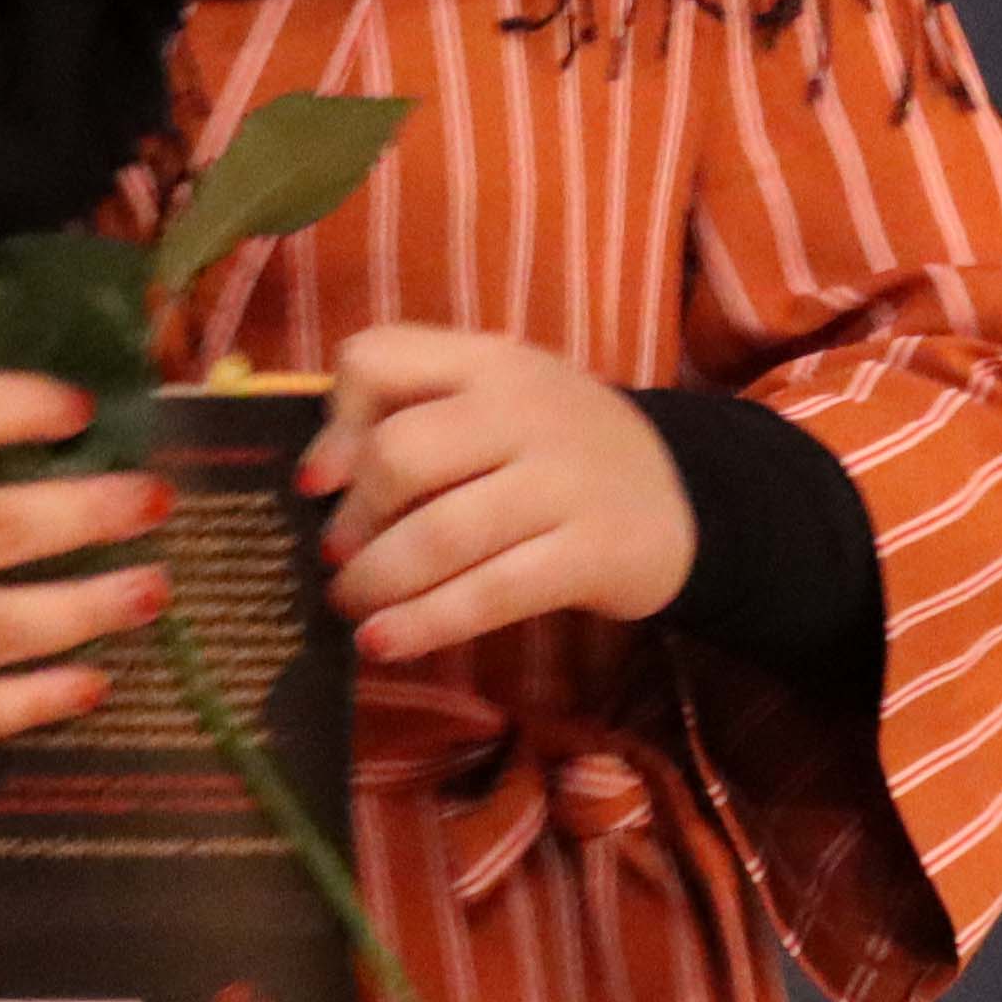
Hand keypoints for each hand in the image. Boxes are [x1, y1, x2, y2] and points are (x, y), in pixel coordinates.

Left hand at [303, 324, 696, 665]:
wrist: (684, 496)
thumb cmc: (558, 453)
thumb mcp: (499, 403)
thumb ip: (418, 414)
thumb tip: (316, 478)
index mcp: (490, 362)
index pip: (380, 359)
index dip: (333, 426)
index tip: (318, 483)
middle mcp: (526, 409)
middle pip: (401, 454)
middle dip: (353, 518)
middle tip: (338, 556)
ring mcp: (564, 481)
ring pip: (439, 534)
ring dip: (375, 579)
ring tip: (350, 605)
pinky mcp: (591, 552)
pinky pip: (490, 592)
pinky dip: (424, 623)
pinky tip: (383, 642)